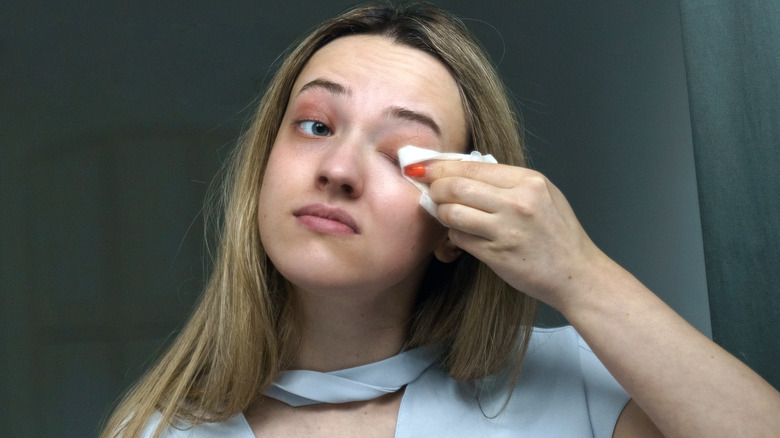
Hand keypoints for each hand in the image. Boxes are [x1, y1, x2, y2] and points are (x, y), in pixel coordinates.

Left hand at [411, 160, 606, 309]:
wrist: (575, 273)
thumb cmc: (557, 232)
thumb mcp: (542, 194)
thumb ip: (506, 181)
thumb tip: (461, 171)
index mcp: (528, 181)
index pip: (472, 166)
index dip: (441, 166)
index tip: (424, 167)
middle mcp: (517, 203)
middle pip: (455, 187)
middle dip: (435, 188)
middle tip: (430, 192)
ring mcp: (506, 230)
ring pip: (452, 213)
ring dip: (441, 213)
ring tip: (446, 215)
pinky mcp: (496, 255)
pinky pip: (459, 239)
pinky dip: (454, 236)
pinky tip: (462, 235)